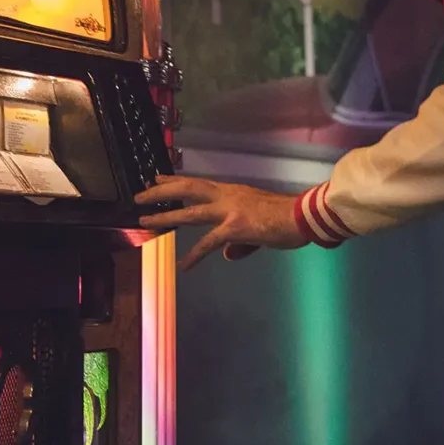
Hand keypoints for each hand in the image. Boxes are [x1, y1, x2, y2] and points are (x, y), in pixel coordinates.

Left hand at [135, 175, 305, 270]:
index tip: (157, 178)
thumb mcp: (258, 227)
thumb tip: (227, 255)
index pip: (198, 184)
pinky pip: (209, 243)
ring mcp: (230, 210)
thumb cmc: (286, 217)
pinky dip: (194, 255)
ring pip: (190, 212)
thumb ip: (240, 242)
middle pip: (188, 189)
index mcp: (232, 192)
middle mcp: (227, 196)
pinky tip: (183, 266)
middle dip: (162, 192)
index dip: (175, 181)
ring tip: (145, 221)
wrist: (303, 216)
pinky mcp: (235, 227)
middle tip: (140, 194)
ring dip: (165, 216)